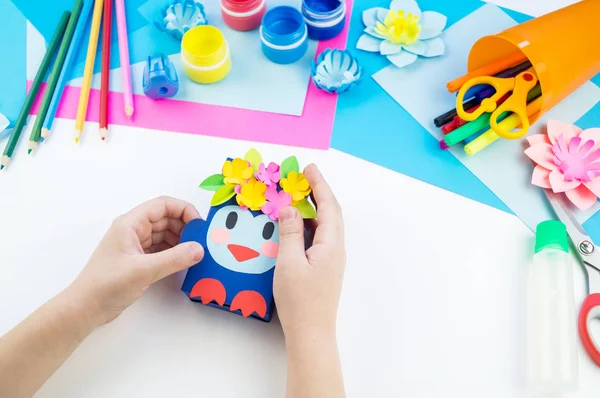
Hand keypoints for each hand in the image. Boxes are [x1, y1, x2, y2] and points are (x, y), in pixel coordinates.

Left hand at [67, 196, 204, 325]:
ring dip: (181, 241)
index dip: (184, 210)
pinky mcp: (137, 260)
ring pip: (165, 234)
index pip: (163, 205)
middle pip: (166, 219)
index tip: (200, 226)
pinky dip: (174, 252)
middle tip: (202, 242)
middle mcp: (133, 230)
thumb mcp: (144, 270)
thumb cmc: (108, 284)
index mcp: (130, 223)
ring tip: (196, 253)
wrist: (85, 308)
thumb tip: (200, 249)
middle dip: (185, 227)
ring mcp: (135, 245)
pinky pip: (161, 249)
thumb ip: (174, 258)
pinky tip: (184, 261)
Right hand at [274, 165, 345, 340]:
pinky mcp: (324, 268)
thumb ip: (289, 232)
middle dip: (317, 192)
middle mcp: (336, 249)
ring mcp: (331, 259)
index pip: (328, 206)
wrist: (311, 333)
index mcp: (331, 244)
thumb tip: (289, 208)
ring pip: (324, 225)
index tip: (308, 168)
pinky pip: (318, 237)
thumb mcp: (289, 262)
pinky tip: (296, 224)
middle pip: (330, 213)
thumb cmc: (300, 300)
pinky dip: (308, 224)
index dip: (319, 185)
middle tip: (302, 176)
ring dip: (313, 208)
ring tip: (297, 195)